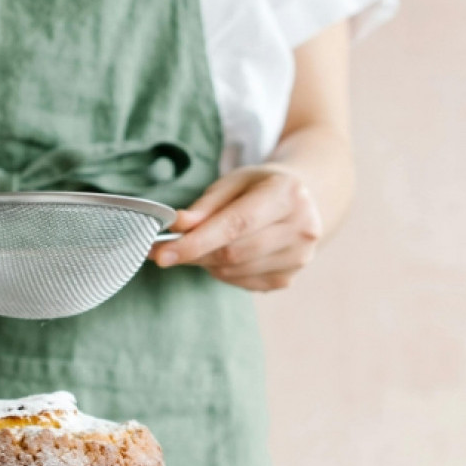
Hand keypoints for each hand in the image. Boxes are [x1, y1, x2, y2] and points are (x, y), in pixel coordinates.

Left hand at [152, 165, 323, 291]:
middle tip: (166, 250)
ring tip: (203, 244)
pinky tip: (226, 254)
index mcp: (288, 194)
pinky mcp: (288, 278)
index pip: (236, 225)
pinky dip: (222, 272)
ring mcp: (298, 258)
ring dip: (207, 262)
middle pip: (233, 253)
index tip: (162, 253)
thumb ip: (204, 206)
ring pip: (233, 271)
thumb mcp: (234, 182)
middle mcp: (301, 228)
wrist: (302, 200)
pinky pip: (240, 283)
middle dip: (194, 253)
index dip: (196, 242)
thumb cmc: (260, 188)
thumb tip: (176, 227)